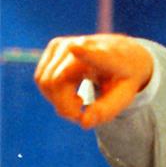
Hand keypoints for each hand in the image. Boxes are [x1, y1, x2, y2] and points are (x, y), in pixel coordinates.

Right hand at [34, 34, 152, 128]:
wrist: (124, 55)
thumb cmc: (123, 80)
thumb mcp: (123, 98)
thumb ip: (105, 111)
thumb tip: (84, 123)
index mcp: (108, 57)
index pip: (93, 54)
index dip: (84, 53)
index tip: (74, 48)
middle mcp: (83, 45)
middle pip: (56, 83)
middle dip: (64, 107)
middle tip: (81, 113)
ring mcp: (65, 44)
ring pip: (45, 82)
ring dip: (58, 101)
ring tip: (80, 102)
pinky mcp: (54, 46)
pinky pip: (41, 78)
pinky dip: (53, 93)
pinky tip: (72, 93)